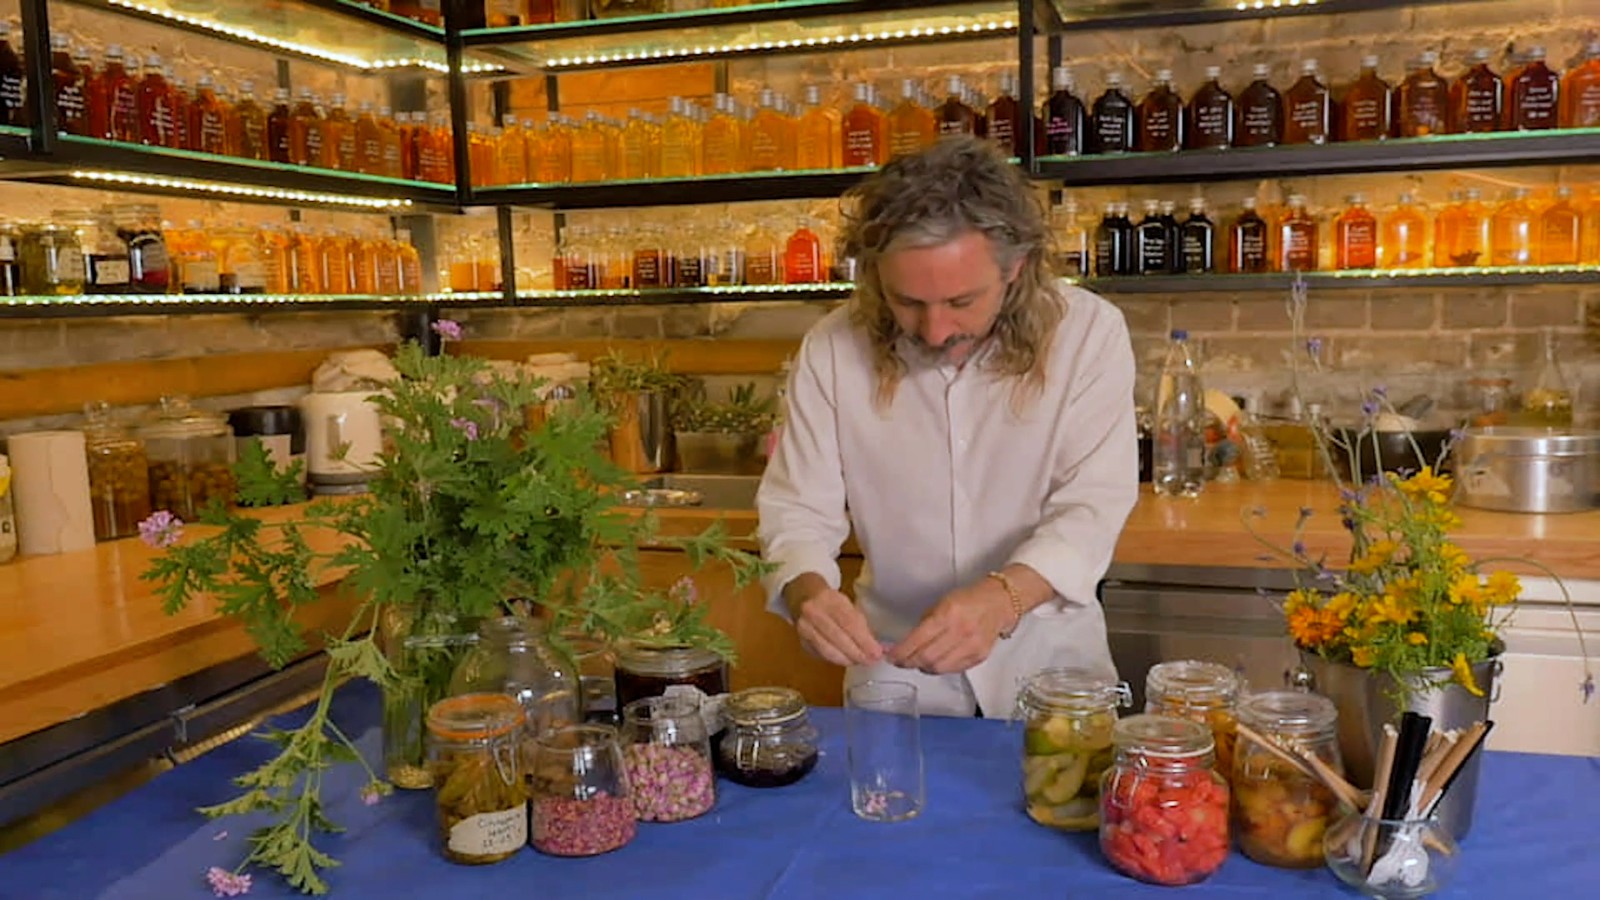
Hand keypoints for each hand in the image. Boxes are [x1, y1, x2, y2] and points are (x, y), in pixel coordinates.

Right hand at [786, 576, 882, 667]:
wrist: (803, 595)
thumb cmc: (831, 600)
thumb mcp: (846, 603)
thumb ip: (859, 622)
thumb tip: (874, 645)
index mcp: (828, 599)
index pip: (848, 622)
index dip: (864, 640)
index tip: (876, 653)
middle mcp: (813, 612)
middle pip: (838, 638)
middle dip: (857, 653)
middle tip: (871, 661)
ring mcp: (804, 628)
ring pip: (827, 650)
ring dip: (847, 659)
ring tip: (861, 662)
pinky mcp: (801, 641)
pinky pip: (821, 655)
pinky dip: (836, 660)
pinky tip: (847, 660)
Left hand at [886, 581, 1013, 674]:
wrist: (1000, 603)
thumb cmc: (970, 599)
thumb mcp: (942, 602)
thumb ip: (926, 623)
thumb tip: (908, 642)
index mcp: (948, 614)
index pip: (918, 640)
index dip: (901, 651)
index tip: (891, 655)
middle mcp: (961, 632)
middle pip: (926, 658)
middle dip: (908, 662)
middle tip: (899, 661)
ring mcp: (971, 646)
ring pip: (939, 668)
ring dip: (923, 667)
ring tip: (916, 662)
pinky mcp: (979, 657)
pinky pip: (953, 669)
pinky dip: (939, 668)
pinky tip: (934, 663)